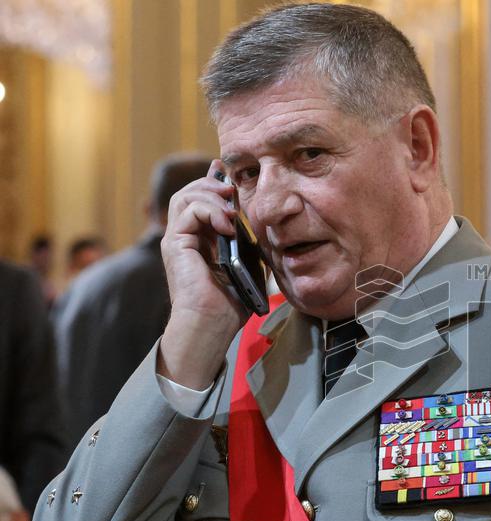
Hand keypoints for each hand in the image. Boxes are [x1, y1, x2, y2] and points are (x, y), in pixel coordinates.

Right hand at [158, 159, 246, 388]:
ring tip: (231, 209)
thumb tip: (263, 224)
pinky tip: (227, 224)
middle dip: (212, 183)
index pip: (202, 199)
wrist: (212, 325)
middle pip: (190, 192)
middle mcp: (185, 236)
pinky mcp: (174, 244)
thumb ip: (248, 242)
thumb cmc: (231, 303)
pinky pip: (187, 211)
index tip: (231, 174)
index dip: (215, 183)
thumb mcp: (248, 264)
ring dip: (211, 195)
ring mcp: (177, 239)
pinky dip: (208, 210)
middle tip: (233, 188)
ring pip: (185, 196)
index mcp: (200, 238)